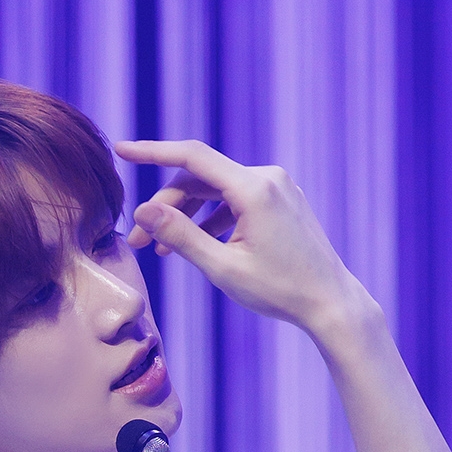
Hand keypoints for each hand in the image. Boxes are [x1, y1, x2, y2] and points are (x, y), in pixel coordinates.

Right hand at [115, 139, 373, 341]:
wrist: (330, 301)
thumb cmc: (279, 290)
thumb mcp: (222, 269)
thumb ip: (180, 236)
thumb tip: (143, 210)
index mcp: (253, 189)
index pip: (191, 157)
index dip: (151, 152)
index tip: (121, 150)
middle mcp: (267, 177)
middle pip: (200, 178)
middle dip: (166, 206)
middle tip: (139, 242)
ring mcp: (277, 186)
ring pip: (217, 190)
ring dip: (187, 215)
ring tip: (162, 250)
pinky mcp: (282, 199)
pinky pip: (237, 199)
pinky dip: (213, 217)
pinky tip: (199, 244)